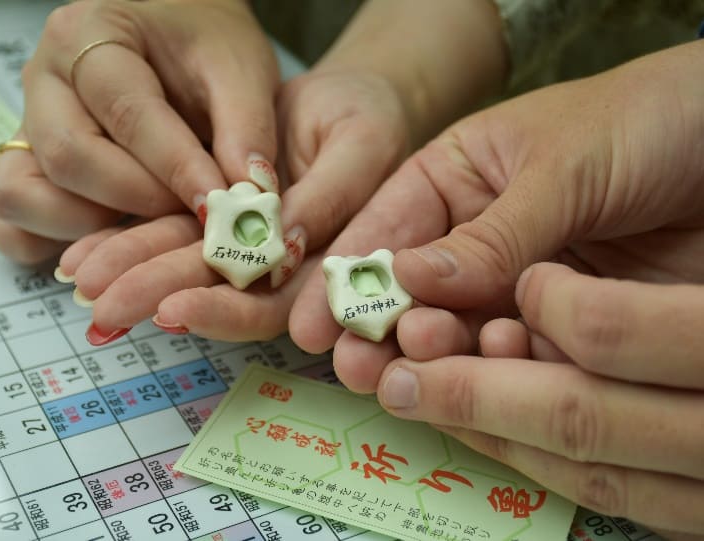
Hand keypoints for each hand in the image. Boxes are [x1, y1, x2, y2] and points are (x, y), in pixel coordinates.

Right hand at [0, 0, 279, 262]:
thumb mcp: (238, 67)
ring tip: (144, 225)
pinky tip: (100, 242)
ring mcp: (26, 126)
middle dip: (135, 200)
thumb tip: (251, 196)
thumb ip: (247, 127)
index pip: (125, 113)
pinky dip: (41, 242)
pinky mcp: (23, 167)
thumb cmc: (202, 40)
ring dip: (83, 227)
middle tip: (189, 214)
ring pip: (19, 192)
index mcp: (90, 36)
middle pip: (66, 158)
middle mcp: (45, 81)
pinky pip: (3, 219)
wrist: (175, 29)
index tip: (217, 205)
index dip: (174, 168)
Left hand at [62, 64, 409, 342]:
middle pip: (215, 291)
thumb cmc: (367, 120)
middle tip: (104, 305)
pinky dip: (125, 240)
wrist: (342, 101)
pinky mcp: (211, 220)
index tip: (176, 311)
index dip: (227, 311)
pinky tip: (85, 251)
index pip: (272, 303)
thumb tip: (282, 248)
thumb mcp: (363, 146)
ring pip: (182, 264)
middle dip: (159, 295)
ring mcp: (240, 246)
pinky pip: (165, 231)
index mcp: (321, 266)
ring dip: (130, 273)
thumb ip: (331, 199)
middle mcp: (275, 268)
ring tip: (82, 276)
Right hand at [288, 40, 703, 537]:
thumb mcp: (560, 167)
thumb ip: (488, 233)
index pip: (385, 230)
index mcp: (456, 178)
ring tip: (425, 358)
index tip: (311, 324)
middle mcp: (478, 236)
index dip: (345, 278)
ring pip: (461, 331)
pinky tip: (499, 363)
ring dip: (438, 352)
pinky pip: (521, 354)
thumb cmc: (646, 122)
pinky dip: (504, 367)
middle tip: (358, 365)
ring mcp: (520, 283)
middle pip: (412, 293)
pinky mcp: (567, 322)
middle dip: (382, 328)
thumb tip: (406, 282)